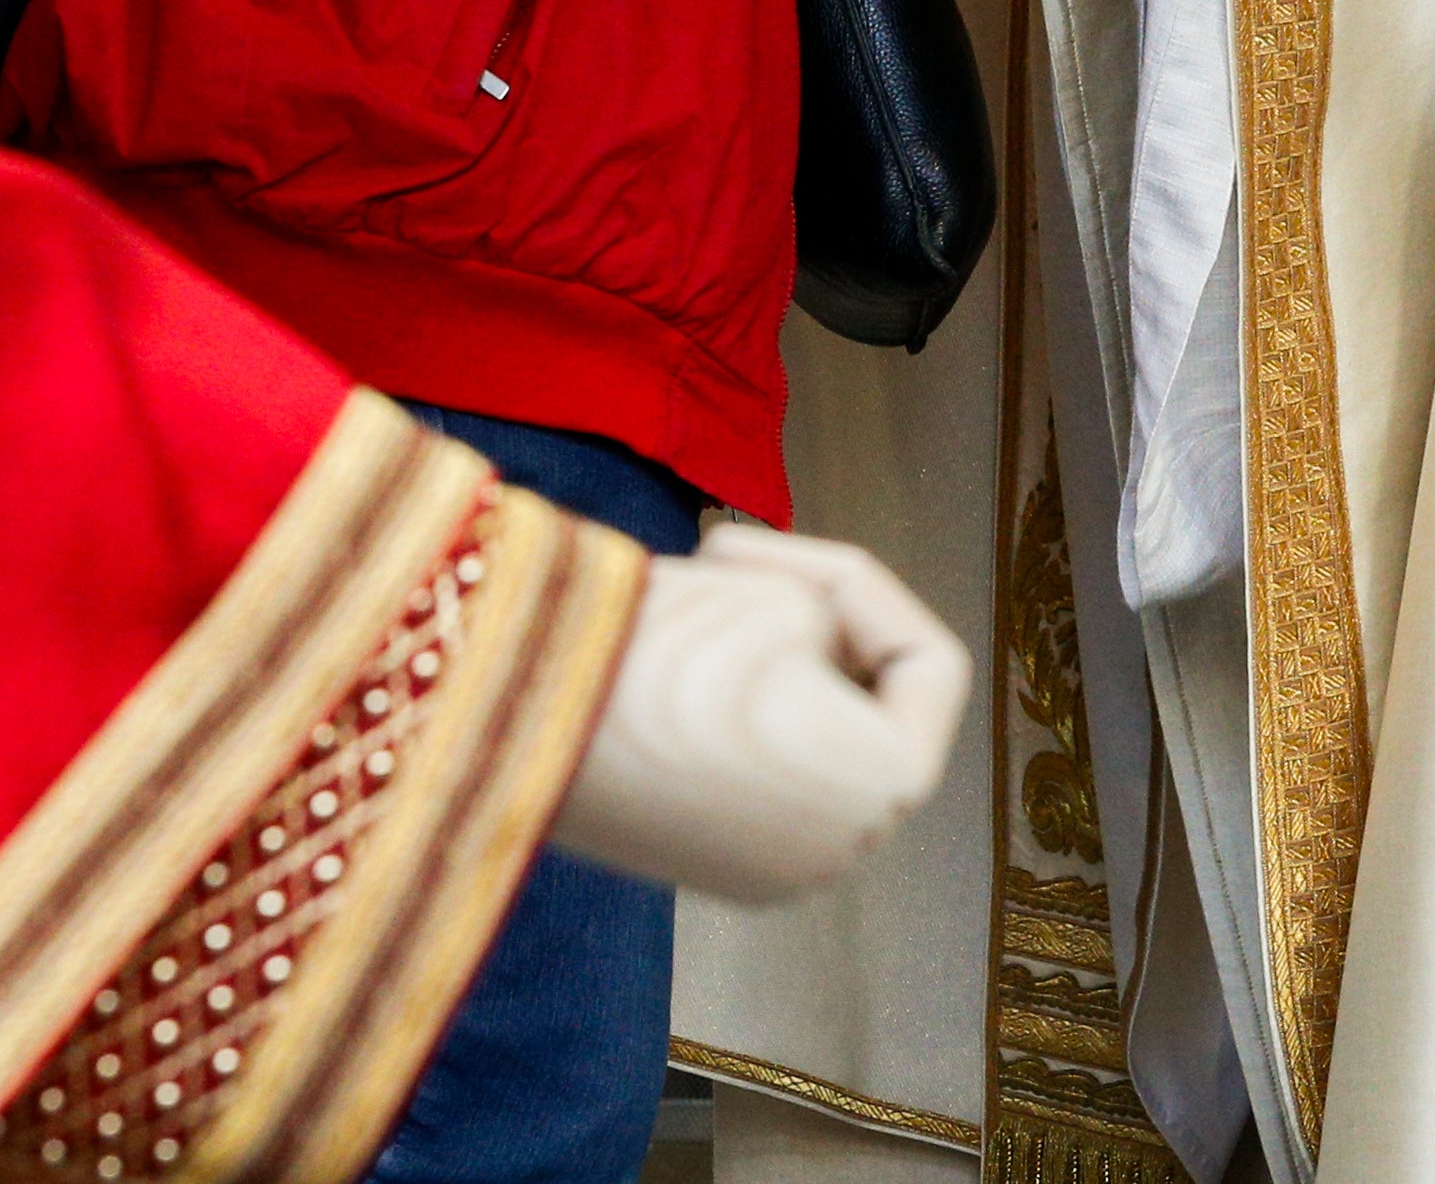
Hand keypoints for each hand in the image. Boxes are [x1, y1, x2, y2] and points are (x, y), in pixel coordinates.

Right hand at [545, 524, 971, 901]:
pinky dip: (725, 711)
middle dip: (807, 619)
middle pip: (869, 697)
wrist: (506, 720)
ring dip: (762, 657)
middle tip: (714, 573)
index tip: (759, 564)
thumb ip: (840, 629)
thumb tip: (822, 664)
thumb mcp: (792, 598)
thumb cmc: (668, 645)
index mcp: (887, 789)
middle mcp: (843, 850)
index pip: (928, 664)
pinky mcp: (709, 864)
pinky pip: (755, 767)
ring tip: (679, 616)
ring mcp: (774, 870)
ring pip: (810, 728)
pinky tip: (657, 670)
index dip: (861, 588)